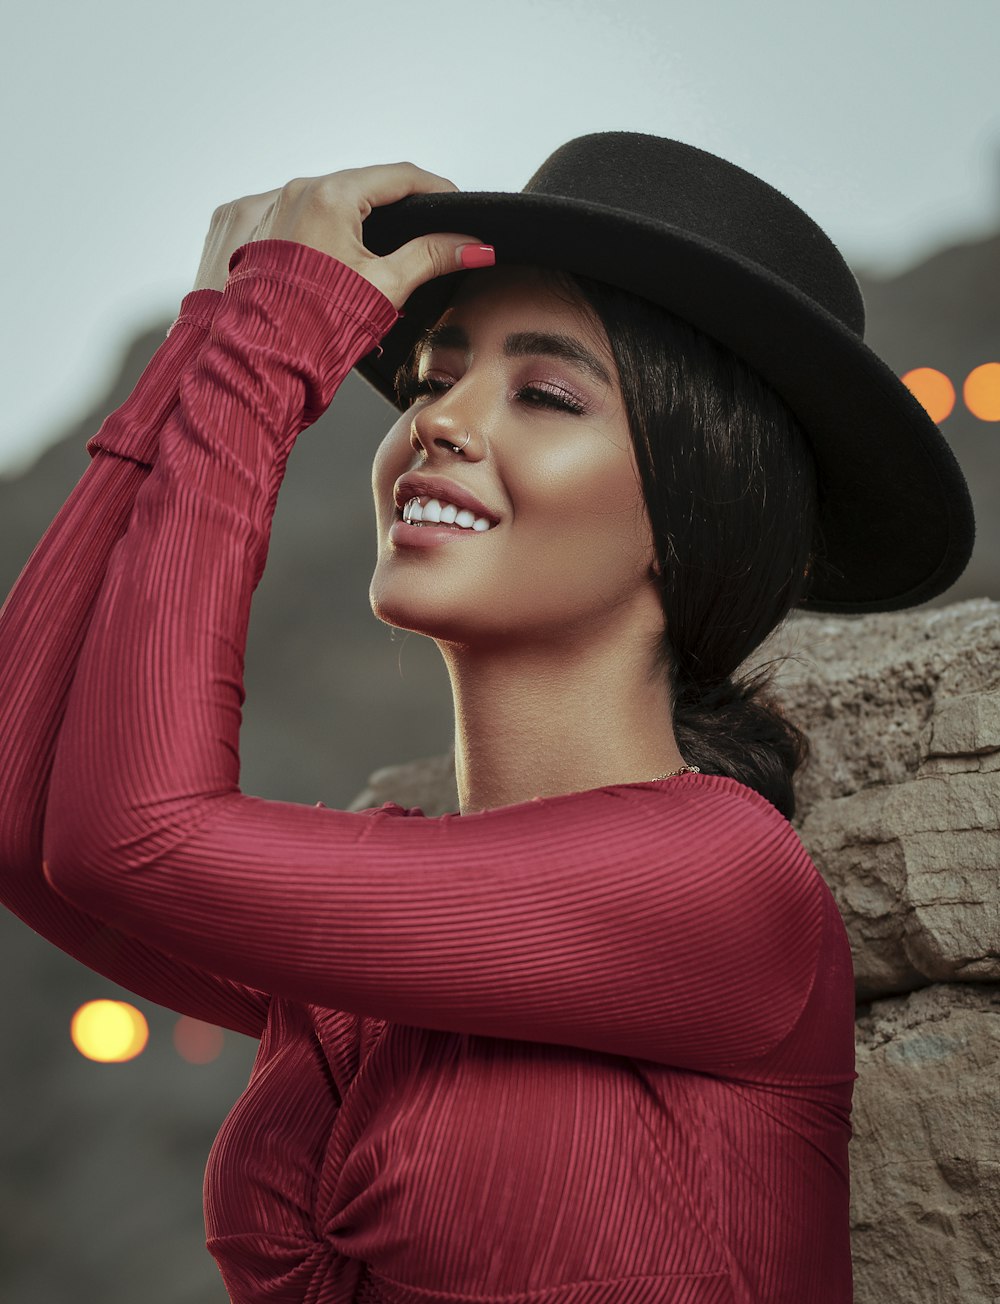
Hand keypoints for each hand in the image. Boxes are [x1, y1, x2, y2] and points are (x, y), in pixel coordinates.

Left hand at [191, 162, 490, 307]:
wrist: (257, 361)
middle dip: (391, 210)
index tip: (452, 202)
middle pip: (359, 188)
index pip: (399, 176)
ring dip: (349, 221)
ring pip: (322, 202)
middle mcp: (294, 191)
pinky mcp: (242, 226)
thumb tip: (472, 246)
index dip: (434, 190)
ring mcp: (265, 206)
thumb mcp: (387, 287)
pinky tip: (321, 262)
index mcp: (332, 196)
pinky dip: (310, 231)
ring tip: (367, 258)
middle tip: (417, 235)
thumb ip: (432, 257)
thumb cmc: (313, 327)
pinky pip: (288, 216)